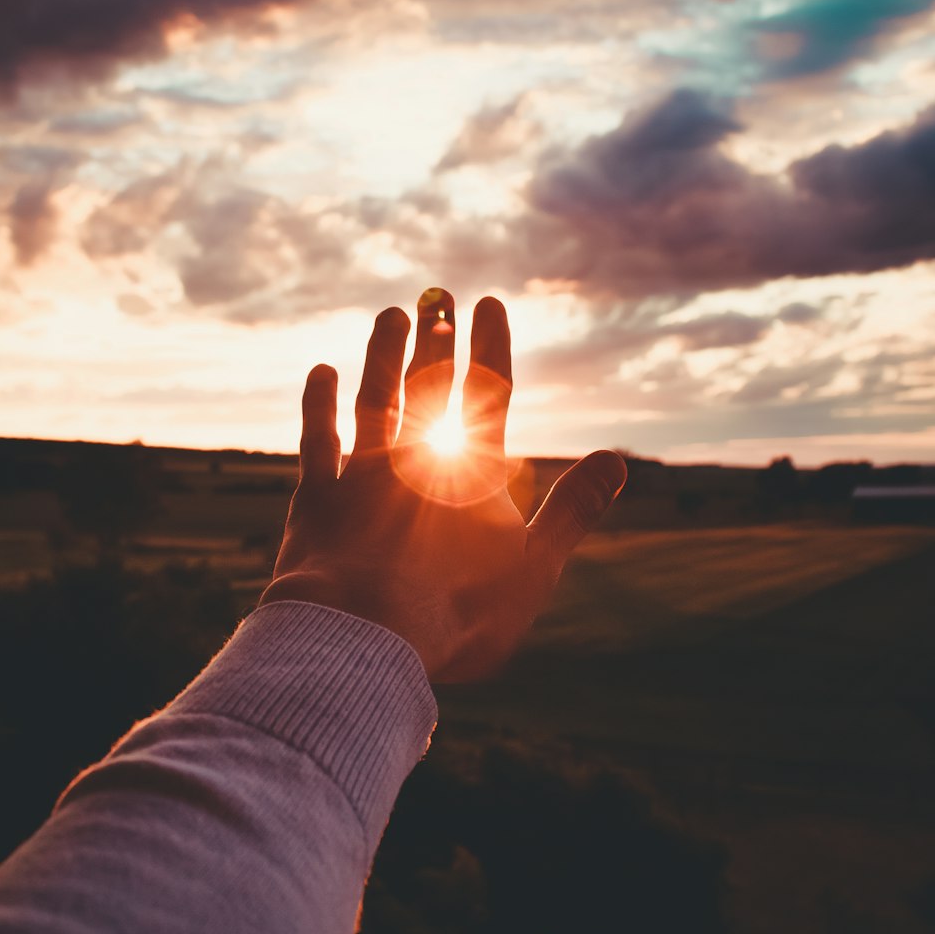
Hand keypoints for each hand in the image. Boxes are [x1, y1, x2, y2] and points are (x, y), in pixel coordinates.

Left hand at [263, 288, 625, 680]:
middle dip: (437, 338)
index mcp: (473, 472)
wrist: (363, 639)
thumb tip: (618, 458)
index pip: (488, 394)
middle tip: (439, 294)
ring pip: (375, 398)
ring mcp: (363, 473)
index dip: (491, 346)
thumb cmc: (456, 613)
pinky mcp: (316, 498)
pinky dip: (320, 404)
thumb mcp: (533, 567)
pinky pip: (317, 439)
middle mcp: (417, 457)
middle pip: (430, 385)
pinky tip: (322, 373)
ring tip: (391, 315)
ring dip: (383, 356)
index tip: (489, 303)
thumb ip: (573, 509)